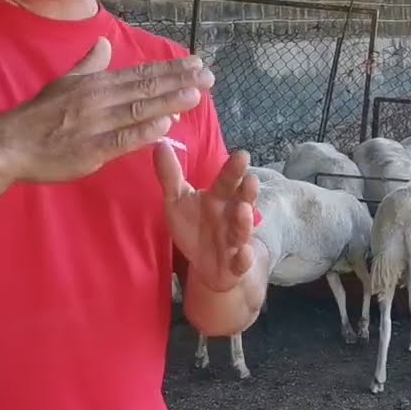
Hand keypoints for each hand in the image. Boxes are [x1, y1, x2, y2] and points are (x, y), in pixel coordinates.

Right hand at [0, 37, 213, 182]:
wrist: (9, 144)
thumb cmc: (39, 116)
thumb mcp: (65, 83)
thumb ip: (90, 65)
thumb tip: (104, 43)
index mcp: (97, 84)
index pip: (141, 73)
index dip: (171, 69)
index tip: (197, 63)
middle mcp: (100, 99)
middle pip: (146, 88)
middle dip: (180, 81)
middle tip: (209, 76)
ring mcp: (96, 124)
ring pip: (138, 110)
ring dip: (168, 102)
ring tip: (196, 95)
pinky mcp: (91, 149)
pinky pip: (122, 139)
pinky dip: (144, 131)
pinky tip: (166, 125)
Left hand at [155, 142, 260, 292]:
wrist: (207, 265)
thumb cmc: (195, 227)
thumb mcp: (178, 201)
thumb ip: (171, 175)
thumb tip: (161, 144)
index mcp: (220, 199)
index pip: (228, 181)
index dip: (234, 170)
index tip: (241, 155)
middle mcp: (232, 216)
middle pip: (242, 201)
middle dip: (247, 191)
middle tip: (250, 179)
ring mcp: (236, 240)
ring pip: (243, 230)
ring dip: (245, 222)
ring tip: (243, 210)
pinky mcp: (236, 264)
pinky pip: (242, 261)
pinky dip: (244, 258)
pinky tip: (244, 253)